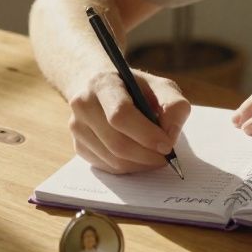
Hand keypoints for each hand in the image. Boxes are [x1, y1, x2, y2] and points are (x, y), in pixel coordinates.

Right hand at [66, 70, 190, 173]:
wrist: (99, 87)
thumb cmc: (135, 88)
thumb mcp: (159, 86)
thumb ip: (174, 105)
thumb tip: (170, 135)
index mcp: (104, 84)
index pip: (120, 114)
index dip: (146, 134)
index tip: (168, 145)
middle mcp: (84, 105)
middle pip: (116, 143)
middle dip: (147, 155)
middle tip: (166, 157)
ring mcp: (77, 127)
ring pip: (112, 159)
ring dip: (140, 164)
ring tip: (155, 157)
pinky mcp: (78, 146)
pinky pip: (107, 167)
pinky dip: (129, 168)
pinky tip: (139, 157)